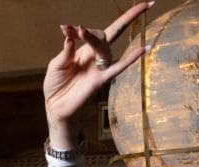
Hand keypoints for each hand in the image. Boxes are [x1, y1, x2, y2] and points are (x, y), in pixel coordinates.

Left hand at [44, 4, 150, 136]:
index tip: (64, 28)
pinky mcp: (101, 81)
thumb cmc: (57, 85)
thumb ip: (66, 51)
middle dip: (89, 32)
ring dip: (93, 38)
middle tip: (76, 29)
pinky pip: (118, 68)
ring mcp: (99, 68)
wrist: (55, 107)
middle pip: (102, 37)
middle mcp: (95, 58)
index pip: (90, 34)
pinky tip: (142, 50)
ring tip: (81, 32)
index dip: (80, 30)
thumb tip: (70, 36)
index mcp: (85, 51)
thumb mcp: (56, 65)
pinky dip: (130, 59)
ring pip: (104, 49)